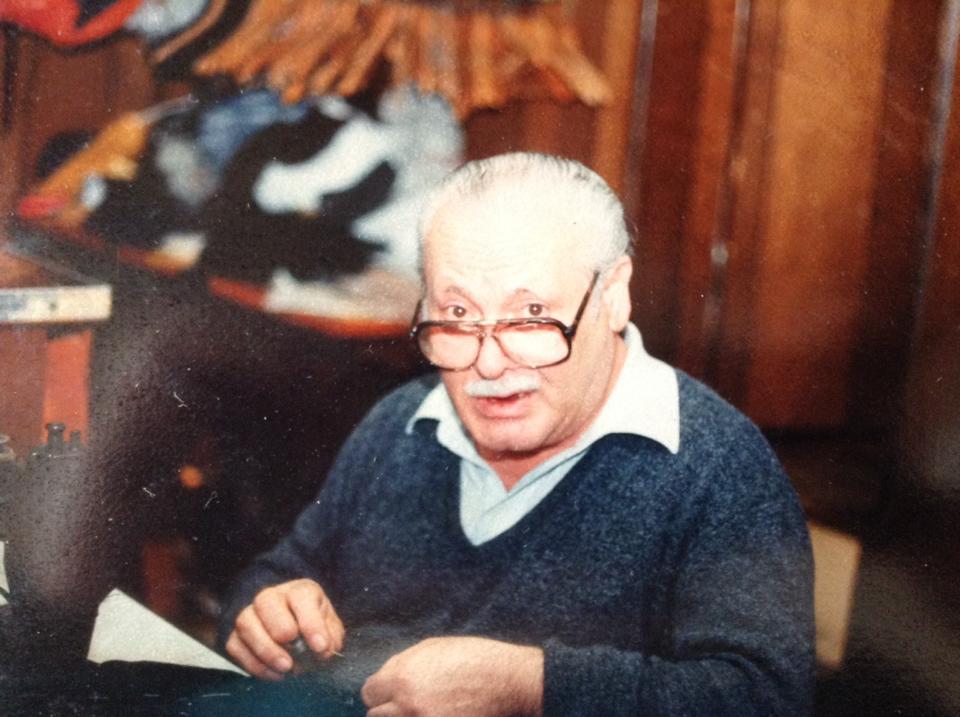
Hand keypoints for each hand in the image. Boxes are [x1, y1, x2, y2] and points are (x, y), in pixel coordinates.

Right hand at [225, 578, 344, 679]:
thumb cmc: (312, 625)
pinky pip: (235, 646)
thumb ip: (330, 636)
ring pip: (246, 623)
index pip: (301, 597)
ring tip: (286, 668)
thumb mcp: (329, 627)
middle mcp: (271, 596)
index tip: (320, 647)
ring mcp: (250, 613)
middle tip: (296, 653)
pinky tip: (275, 674)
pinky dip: (254, 664)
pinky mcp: (236, 635)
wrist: (292, 629)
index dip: (311, 623)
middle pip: (266, 602)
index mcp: (299, 590)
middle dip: (281, 630)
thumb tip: (323, 650)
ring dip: (265, 650)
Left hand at [361, 636, 542, 716]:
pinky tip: (434, 715)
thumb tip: (383, 677)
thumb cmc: (472, 658)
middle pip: (376, 715)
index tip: (392, 693)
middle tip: (409, 704)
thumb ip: (401, 663)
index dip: (381, 691)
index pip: (369, 693)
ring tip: (422, 710)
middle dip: (390, 708)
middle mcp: (406, 706)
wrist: (507, 681)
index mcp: (401, 678)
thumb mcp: (432, 648)